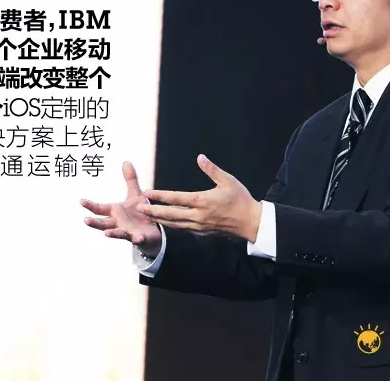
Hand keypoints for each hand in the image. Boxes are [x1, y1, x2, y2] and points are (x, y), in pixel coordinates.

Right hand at [81, 162, 161, 255]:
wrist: (152, 230)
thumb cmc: (140, 213)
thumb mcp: (135, 194)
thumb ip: (131, 180)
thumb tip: (126, 162)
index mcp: (115, 211)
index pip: (99, 209)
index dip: (90, 205)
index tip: (81, 201)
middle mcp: (118, 223)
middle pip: (103, 223)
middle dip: (95, 223)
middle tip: (86, 221)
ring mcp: (127, 231)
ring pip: (117, 233)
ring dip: (112, 234)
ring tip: (106, 234)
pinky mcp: (139, 238)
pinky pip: (137, 239)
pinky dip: (137, 239)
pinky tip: (138, 238)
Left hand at [138, 154, 261, 241]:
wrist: (251, 222)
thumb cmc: (241, 200)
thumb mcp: (228, 181)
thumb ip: (212, 169)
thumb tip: (200, 157)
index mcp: (202, 201)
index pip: (175, 198)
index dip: (159, 195)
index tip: (146, 193)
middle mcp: (198, 215)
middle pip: (170, 214)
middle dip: (152, 211)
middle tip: (138, 208)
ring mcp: (199, 226)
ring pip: (174, 224)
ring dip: (159, 220)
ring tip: (147, 216)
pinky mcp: (202, 232)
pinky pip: (183, 229)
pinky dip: (171, 226)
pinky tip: (165, 223)